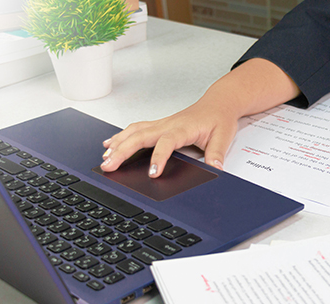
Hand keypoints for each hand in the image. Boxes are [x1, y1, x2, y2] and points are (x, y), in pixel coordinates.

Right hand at [100, 98, 236, 176]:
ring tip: (105, 157)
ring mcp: (161, 124)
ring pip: (134, 131)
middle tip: (109, 165)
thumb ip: (217, 154)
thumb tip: (216, 169)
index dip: (158, 157)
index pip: (166, 142)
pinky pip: (136, 129)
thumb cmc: (219, 118)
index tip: (152, 173)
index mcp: (183, 128)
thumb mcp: (223, 137)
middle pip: (140, 136)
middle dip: (122, 151)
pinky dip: (121, 136)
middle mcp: (168, 124)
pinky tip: (110, 144)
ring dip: (118, 143)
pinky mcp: (158, 125)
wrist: (218, 103)